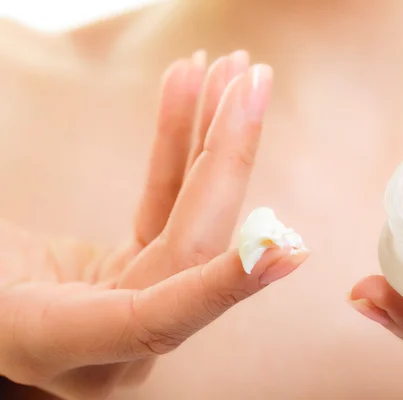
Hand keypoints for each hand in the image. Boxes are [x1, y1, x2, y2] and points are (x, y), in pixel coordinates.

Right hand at [0, 50, 306, 399]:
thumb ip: (34, 291)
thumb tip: (118, 249)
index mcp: (73, 345)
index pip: (164, 317)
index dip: (223, 285)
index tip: (288, 249)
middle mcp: (123, 329)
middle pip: (193, 239)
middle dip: (227, 155)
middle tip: (252, 79)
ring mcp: (137, 290)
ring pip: (188, 211)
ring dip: (211, 134)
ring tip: (231, 69)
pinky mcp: (140, 261)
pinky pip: (166, 197)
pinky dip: (175, 141)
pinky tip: (187, 90)